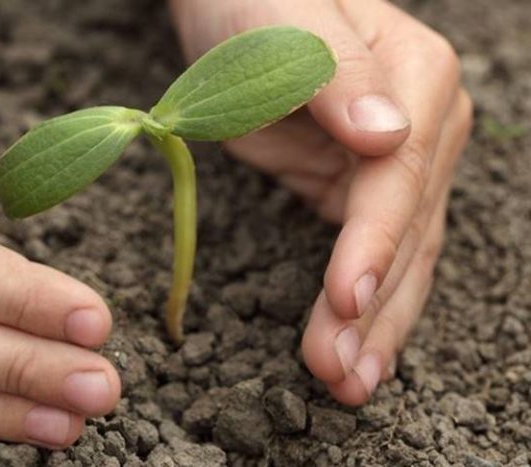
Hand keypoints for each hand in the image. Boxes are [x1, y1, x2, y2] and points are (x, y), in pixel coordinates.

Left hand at [171, 0, 471, 403]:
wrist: (235, 2)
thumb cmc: (256, 2)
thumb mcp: (288, 24)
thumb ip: (336, 77)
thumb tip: (388, 135)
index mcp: (416, 79)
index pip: (398, 178)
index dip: (373, 244)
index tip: (344, 301)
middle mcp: (422, 126)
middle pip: (406, 231)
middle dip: (373, 307)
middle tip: (339, 375)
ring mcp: (396, 162)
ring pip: (398, 257)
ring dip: (375, 325)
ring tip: (348, 385)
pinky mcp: (358, 188)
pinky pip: (370, 254)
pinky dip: (360, 304)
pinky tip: (351, 349)